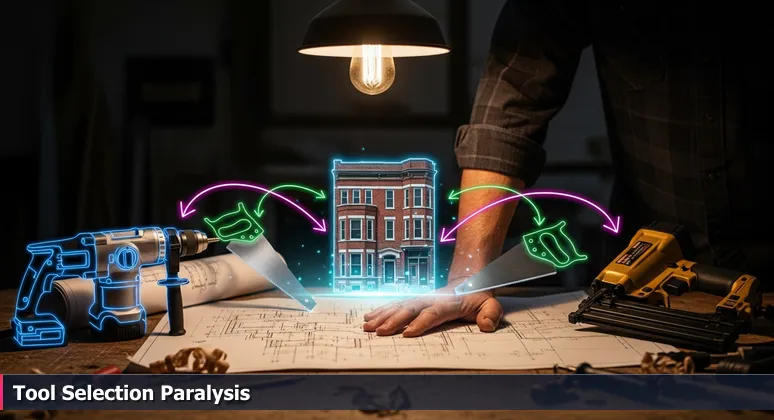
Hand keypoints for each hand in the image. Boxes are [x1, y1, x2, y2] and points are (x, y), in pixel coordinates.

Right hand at [362, 281, 503, 336]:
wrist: (468, 278)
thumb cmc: (478, 296)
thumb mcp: (491, 304)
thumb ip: (491, 314)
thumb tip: (487, 325)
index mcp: (448, 303)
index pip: (433, 313)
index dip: (421, 322)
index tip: (408, 333)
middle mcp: (430, 299)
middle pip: (409, 309)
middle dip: (394, 320)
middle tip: (379, 332)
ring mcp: (420, 298)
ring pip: (399, 306)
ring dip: (383, 315)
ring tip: (368, 325)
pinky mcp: (414, 300)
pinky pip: (395, 304)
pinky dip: (381, 310)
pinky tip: (369, 316)